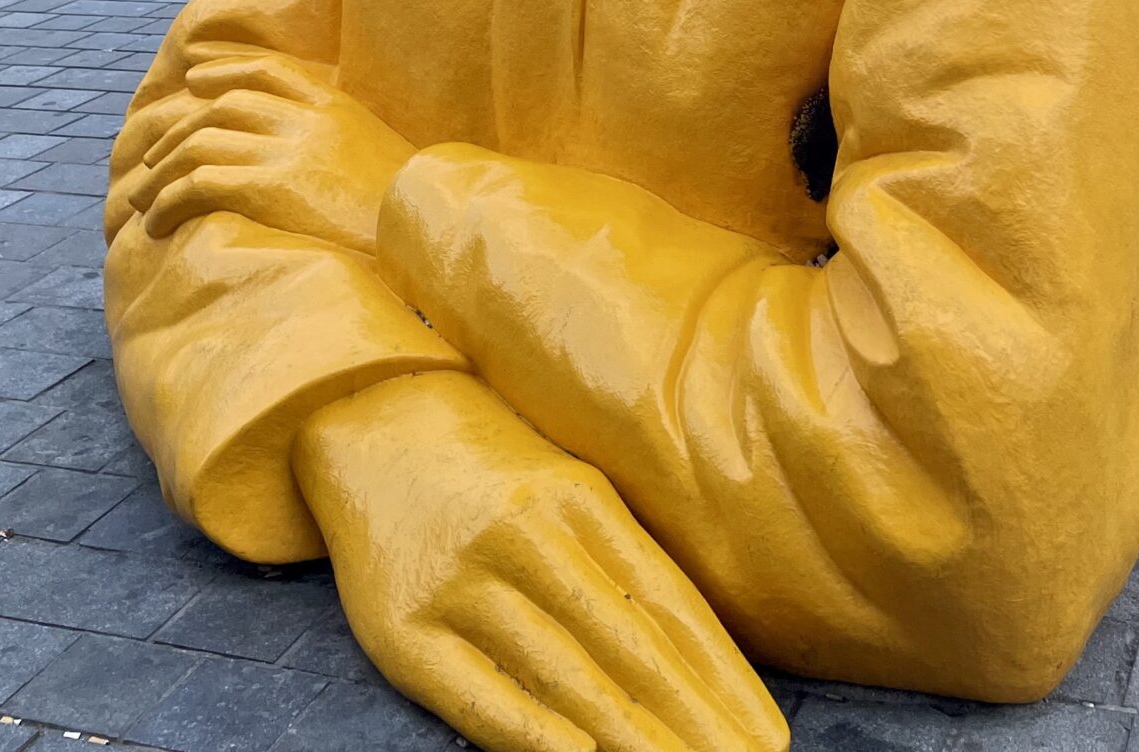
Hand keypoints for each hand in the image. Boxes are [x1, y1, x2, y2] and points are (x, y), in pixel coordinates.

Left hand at [123, 57, 409, 255]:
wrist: (424, 238)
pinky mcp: (267, 187)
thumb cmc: (407, 216)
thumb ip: (344, 145)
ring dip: (161, 173)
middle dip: (178, 131)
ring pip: (199, 143)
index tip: (194, 79)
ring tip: (142, 202)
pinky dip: (167, 202)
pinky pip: (196, 184)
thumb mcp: (381, 160)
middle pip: (222, 106)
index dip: (223, 70)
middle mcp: (306, 118)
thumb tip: (314, 160)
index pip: (267, 70)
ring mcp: (286, 149)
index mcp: (335, 104)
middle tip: (151, 160)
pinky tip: (156, 224)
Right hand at [295, 374, 785, 751]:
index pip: (666, 602)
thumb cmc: (493, 470)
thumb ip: (624, 557)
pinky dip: (531, 730)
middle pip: (625, 645)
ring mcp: (463, 580)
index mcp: (579, 497)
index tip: (769, 733)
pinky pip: (477, 691)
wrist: (370, 419)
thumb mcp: (566, 486)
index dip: (721, 675)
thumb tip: (702, 653)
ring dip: (633, 738)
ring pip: (564, 673)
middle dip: (693, 720)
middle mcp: (526, 533)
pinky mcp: (403, 628)